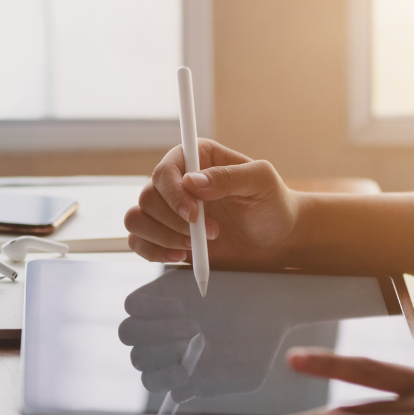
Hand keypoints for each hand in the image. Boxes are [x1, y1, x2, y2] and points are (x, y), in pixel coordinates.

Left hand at [117, 269, 294, 399]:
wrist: (273, 302)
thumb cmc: (260, 342)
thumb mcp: (244, 373)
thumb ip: (213, 386)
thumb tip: (178, 394)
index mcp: (178, 368)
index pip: (152, 380)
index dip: (163, 379)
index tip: (185, 372)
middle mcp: (164, 343)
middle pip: (138, 357)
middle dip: (163, 353)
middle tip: (198, 341)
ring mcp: (158, 317)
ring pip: (128, 333)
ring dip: (156, 333)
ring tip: (193, 326)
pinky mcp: (159, 291)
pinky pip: (133, 304)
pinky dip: (151, 309)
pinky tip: (180, 308)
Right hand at [125, 140, 300, 267]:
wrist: (277, 240)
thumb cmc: (272, 204)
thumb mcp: (261, 182)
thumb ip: (229, 176)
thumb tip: (193, 182)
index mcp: (196, 158)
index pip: (165, 170)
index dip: (173, 193)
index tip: (194, 215)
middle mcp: (177, 182)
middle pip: (147, 197)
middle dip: (174, 222)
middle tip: (213, 233)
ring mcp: (169, 211)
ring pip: (136, 218)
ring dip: (162, 237)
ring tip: (195, 246)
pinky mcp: (166, 237)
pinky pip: (137, 241)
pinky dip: (152, 251)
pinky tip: (179, 256)